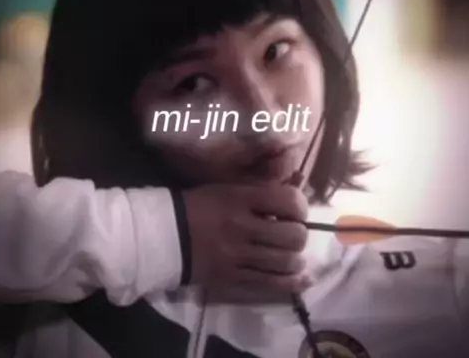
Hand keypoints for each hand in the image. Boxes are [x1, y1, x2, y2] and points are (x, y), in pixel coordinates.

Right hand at [182, 182, 310, 293]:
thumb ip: (264, 188)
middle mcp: (242, 227)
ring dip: (295, 258)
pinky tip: (301, 279)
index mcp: (240, 199)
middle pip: (293, 236)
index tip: (295, 210)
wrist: (167, 235)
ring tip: (290, 254)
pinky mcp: (233, 279)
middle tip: (291, 232)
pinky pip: (272, 284)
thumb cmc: (201, 205)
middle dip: (299, 233)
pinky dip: (292, 282)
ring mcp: (238, 257)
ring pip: (286, 263)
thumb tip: (299, 182)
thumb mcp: (230, 188)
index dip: (300, 206)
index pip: (289, 201)